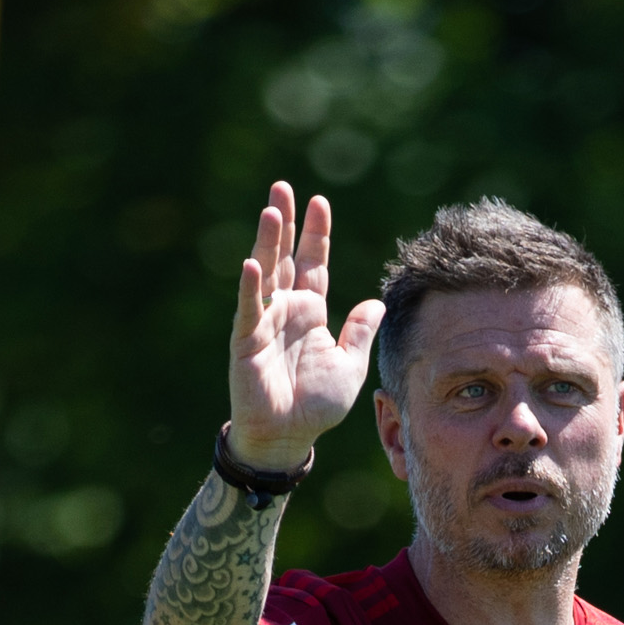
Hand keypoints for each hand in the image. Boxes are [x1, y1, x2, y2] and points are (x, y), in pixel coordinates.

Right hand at [226, 182, 381, 471]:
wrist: (288, 437)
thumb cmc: (316, 405)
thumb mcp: (350, 366)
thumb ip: (361, 332)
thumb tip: (376, 301)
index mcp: (311, 311)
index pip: (313, 263)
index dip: (315, 233)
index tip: (319, 201)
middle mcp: (286, 310)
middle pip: (285, 257)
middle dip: (285, 223)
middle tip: (283, 187)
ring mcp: (264, 322)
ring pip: (265, 274)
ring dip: (267, 243)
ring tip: (271, 210)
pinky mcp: (247, 340)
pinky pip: (249, 309)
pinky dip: (250, 288)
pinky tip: (251, 263)